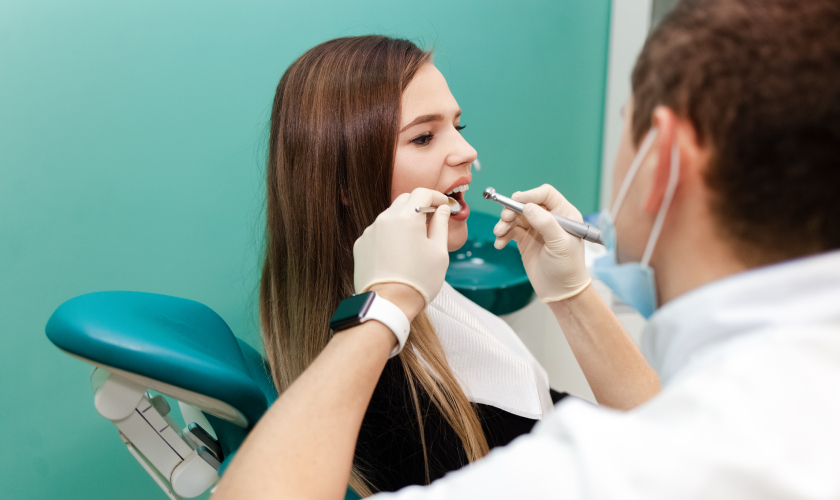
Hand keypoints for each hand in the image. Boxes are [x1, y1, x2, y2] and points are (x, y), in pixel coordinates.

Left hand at [354, 188, 450, 319]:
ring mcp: (370, 231)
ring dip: (404, 221)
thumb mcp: (439, 252)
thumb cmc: (418, 281)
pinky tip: (398, 253)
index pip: (422, 192)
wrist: (389, 304)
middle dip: (420, 205)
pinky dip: (390, 235)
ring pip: (390, 216)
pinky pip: (378, 232)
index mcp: (407, 217)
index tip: (444, 205)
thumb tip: (441, 209)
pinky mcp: (361, 245)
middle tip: (432, 220)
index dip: (436, 196)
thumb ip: (441, 224)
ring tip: (414, 242)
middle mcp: (385, 219)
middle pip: (405, 200)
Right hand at [493, 184, 590, 302]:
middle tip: (505, 219)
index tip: (516, 201)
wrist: (560, 292)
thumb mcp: (560, 244)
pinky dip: (503, 235)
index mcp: (564, 214)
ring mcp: (536, 229)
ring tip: (499, 234)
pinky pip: (510, 231)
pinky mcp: (525, 240)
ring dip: (504, 223)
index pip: (546, 194)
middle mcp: (550, 218)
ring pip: (516, 216)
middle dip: (512, 210)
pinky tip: (500, 244)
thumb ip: (545, 222)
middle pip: (526, 203)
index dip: (530, 195)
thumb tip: (527, 206)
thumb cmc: (568, 267)